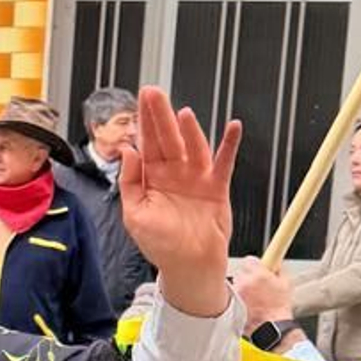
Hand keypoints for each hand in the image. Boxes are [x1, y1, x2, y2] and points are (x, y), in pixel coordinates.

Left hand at [118, 87, 241, 318]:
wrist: (188, 267)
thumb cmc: (160, 245)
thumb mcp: (134, 215)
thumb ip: (130, 182)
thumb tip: (128, 151)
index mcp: (152, 179)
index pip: (147, 144)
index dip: (144, 121)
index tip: (141, 99)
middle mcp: (174, 174)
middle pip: (167, 139)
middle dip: (161, 116)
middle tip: (154, 93)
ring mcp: (196, 179)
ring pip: (193, 147)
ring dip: (190, 130)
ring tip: (183, 113)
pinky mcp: (217, 188)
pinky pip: (224, 163)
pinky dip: (229, 145)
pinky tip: (232, 127)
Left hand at [232, 256, 294, 331]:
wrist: (271, 327)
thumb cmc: (279, 309)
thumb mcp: (286, 284)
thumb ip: (278, 270)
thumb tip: (275, 263)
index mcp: (259, 275)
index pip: (249, 260)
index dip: (255, 264)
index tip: (258, 267)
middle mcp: (245, 282)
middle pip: (241, 271)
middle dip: (249, 276)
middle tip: (258, 284)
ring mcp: (237, 293)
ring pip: (236, 283)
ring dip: (243, 286)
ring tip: (254, 296)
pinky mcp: (231, 303)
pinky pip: (233, 295)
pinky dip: (240, 297)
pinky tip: (249, 304)